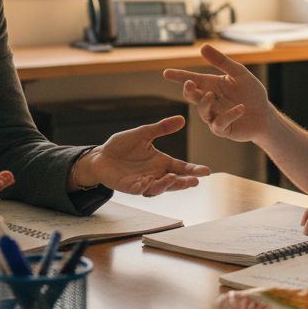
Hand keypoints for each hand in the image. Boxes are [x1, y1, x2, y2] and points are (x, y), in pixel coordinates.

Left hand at [71, 115, 210, 196]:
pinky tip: (149, 183)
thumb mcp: (143, 133)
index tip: (206, 171)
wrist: (101, 156)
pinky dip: (146, 187)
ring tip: (173, 178)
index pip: (181, 167)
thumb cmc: (122, 146)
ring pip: (159, 188)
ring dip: (167, 185)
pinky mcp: (131, 187)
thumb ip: (162, 128)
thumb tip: (182, 118)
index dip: (193, 170)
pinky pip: (140, 189)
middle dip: (184, 182)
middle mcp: (156, 174)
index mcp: (161, 161)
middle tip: (195, 181)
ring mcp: (144, 182)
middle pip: (174, 181)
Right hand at [162, 44, 270, 143]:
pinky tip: (241, 108)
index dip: (179, 77)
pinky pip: (220, 123)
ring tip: (210, 95)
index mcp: (212, 85)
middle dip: (188, 90)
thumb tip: (202, 47)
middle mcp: (210, 101)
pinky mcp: (223, 129)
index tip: (166, 73)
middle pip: (193, 96)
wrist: (265, 115)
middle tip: (189, 84)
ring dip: (204, 103)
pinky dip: (229, 115)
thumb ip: (221, 61)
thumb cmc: (252, 93)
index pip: (193, 80)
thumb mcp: (238, 73)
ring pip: (203, 111)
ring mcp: (215, 116)